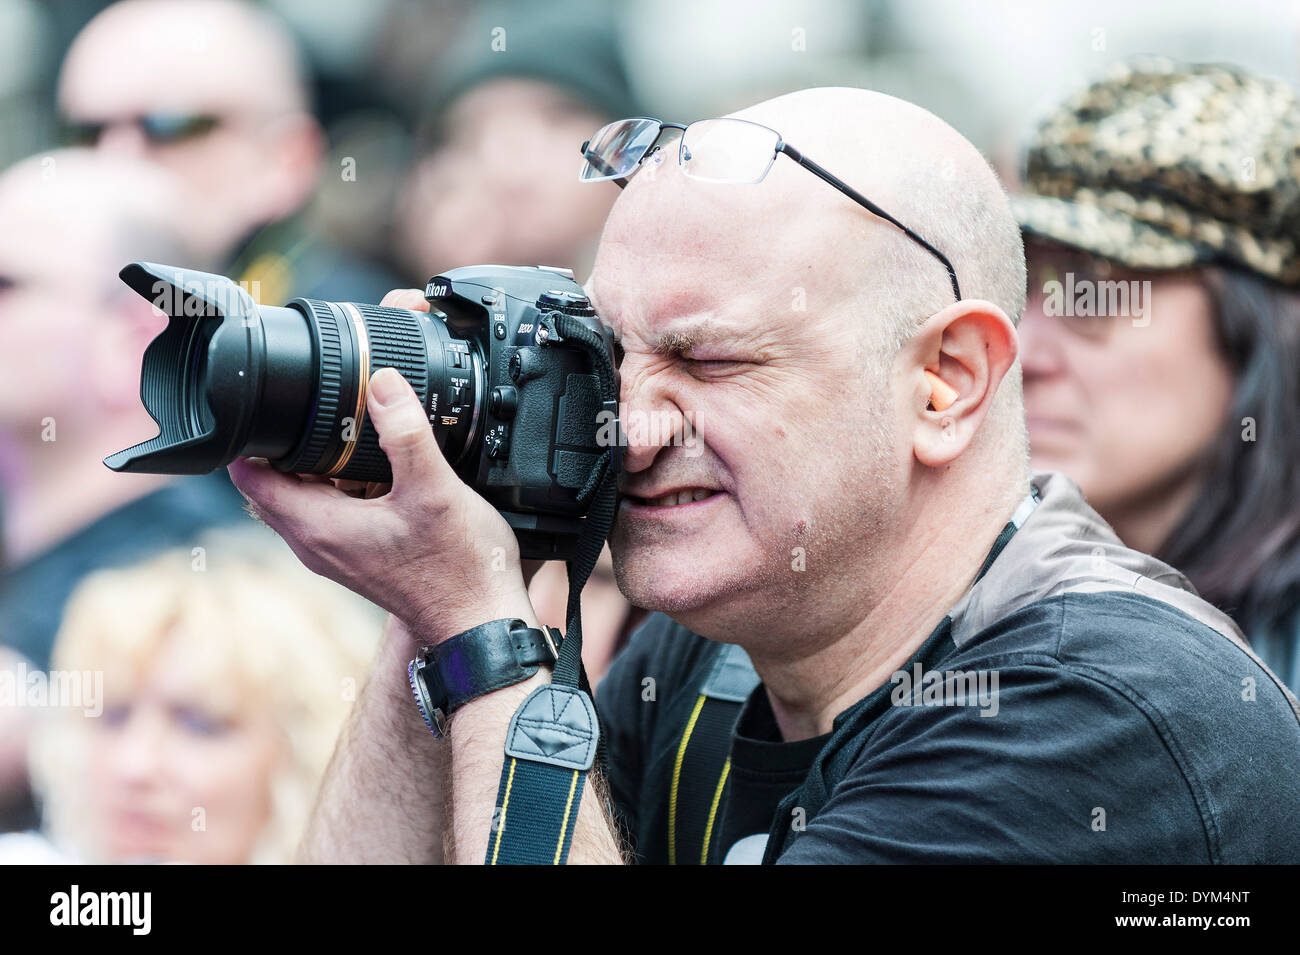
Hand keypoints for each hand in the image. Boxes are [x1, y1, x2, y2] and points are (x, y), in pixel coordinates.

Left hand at [229, 290, 536, 641]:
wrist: (480, 623)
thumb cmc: (460, 569)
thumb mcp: (435, 489)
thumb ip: (406, 433)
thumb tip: (382, 383)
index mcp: (318, 526)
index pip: (249, 475)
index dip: (253, 435)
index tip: (276, 403)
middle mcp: (316, 545)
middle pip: (271, 483)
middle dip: (286, 444)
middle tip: (324, 409)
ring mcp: (335, 555)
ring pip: (301, 497)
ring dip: (315, 465)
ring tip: (354, 436)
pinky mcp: (357, 559)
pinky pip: (327, 513)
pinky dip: (338, 487)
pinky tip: (377, 472)